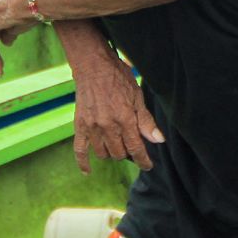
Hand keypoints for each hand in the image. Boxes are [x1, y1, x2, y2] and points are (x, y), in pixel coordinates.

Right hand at [71, 50, 163, 173]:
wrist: (93, 66)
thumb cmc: (118, 78)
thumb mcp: (137, 96)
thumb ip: (146, 121)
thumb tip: (158, 140)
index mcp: (125, 118)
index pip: (136, 148)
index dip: (144, 160)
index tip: (148, 166)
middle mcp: (108, 126)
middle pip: (119, 153)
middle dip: (128, 153)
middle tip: (131, 146)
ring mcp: (92, 127)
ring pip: (103, 153)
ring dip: (111, 153)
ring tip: (116, 145)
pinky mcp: (80, 125)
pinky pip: (79, 150)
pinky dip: (83, 163)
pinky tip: (88, 171)